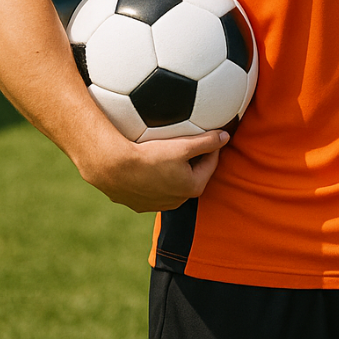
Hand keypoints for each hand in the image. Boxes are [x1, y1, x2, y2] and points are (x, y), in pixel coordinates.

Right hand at [80, 129, 229, 212]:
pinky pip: (152, 188)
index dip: (211, 147)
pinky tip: (147, 164)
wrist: (112, 168)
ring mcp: (156, 205)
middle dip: (193, 159)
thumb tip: (226, 136)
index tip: (209, 134)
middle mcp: (177, 201)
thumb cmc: (151, 156)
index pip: (210, 163)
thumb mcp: (184, 145)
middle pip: (192, 174)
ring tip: (168, 152)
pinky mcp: (138, 204)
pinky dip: (155, 177)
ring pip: (172, 183)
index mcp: (192, 188)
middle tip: (188, 142)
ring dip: (174, 170)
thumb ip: (208, 141)